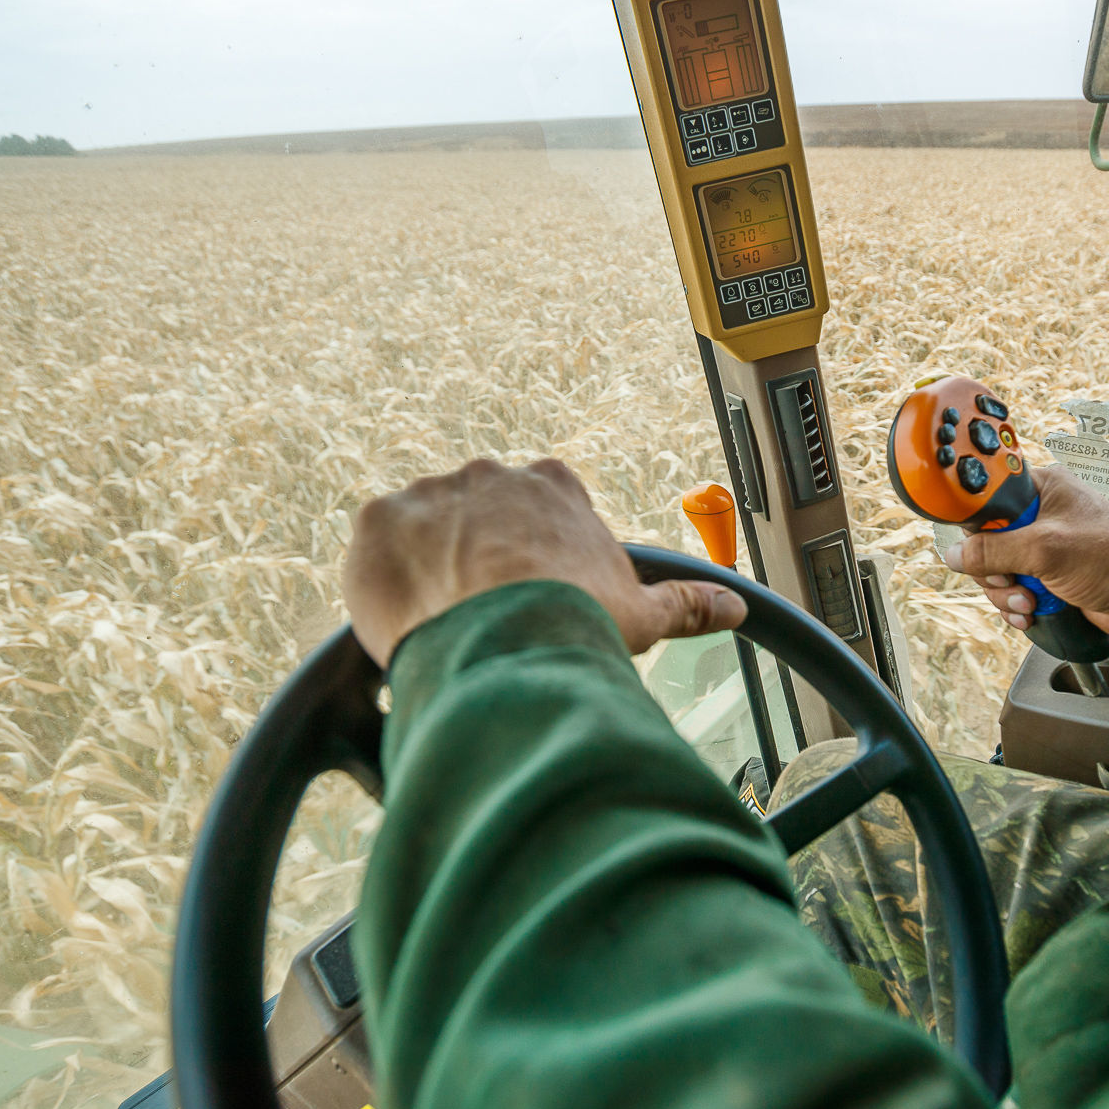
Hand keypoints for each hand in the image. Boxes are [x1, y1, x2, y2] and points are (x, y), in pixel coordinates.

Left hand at [343, 458, 746, 665]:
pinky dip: (383, 581)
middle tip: (486, 616)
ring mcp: (427, 494)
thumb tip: (735, 607)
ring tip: (442, 625)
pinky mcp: (375, 522)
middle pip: (478, 517)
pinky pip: (373, 550)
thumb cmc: (576, 619)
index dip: (536, 557)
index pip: (541, 511)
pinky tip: (403, 619)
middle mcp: (488, 475)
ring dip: (428, 569)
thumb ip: (687, 603)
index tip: (534, 594)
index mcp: (552, 486)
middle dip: (478, 560)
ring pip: (423, 533)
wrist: (500, 633)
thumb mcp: (643, 613)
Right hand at [943, 466, 1108, 638]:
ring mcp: (1044, 548)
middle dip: (994, 572)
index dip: (980, 525)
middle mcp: (1041, 514)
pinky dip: (1017, 606)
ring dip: (1007, 594)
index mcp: (1043, 489)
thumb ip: (994, 551)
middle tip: (1011, 582)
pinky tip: (1031, 615)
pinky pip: (1015, 590)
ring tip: (1029, 604)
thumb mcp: (1044, 549)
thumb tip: (954, 555)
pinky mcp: (1049, 576)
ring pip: (998, 572)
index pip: (990, 498)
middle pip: (988, 542)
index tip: (979, 547)